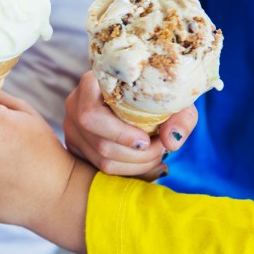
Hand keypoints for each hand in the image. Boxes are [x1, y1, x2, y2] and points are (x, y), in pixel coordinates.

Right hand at [64, 72, 197, 179]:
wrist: (139, 96)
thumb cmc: (155, 95)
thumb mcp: (174, 100)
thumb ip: (180, 117)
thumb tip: (171, 141)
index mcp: (91, 83)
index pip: (91, 114)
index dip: (118, 132)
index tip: (146, 139)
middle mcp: (74, 104)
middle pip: (98, 142)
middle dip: (135, 155)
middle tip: (160, 150)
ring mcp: (72, 126)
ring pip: (100, 159)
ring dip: (134, 165)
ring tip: (156, 156)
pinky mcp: (76, 144)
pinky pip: (99, 167)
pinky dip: (126, 170)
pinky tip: (144, 162)